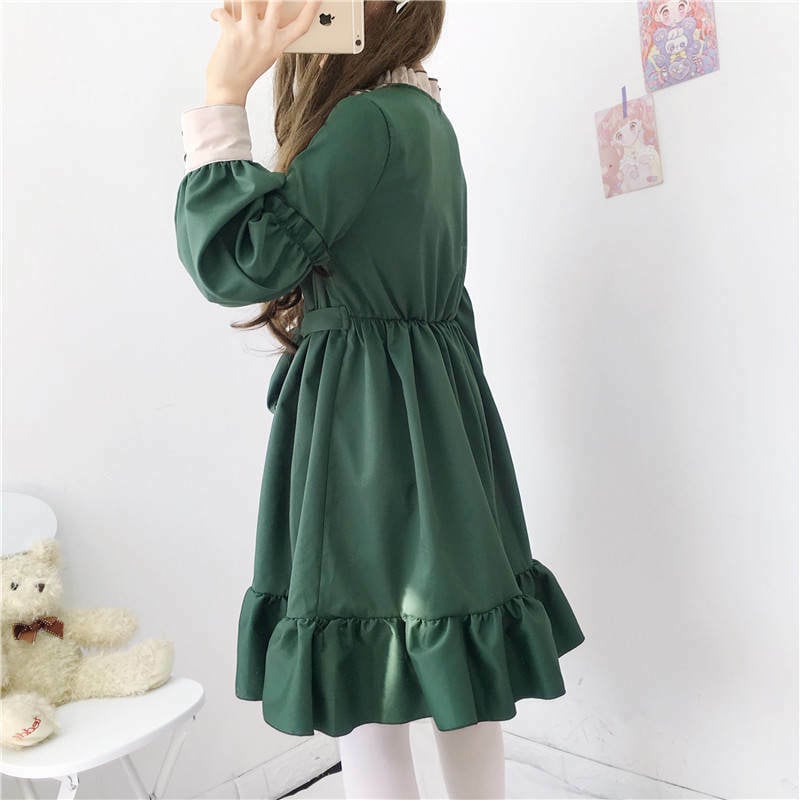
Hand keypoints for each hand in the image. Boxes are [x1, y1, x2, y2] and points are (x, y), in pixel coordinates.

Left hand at [205, 0, 322, 105]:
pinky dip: (217, 12)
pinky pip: (223, 11)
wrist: (228, 90)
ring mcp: (250, 36)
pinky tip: (216, 16)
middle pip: (277, 3)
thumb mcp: (265, 55)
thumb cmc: (244, 72)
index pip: (301, 26)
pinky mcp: (232, 34)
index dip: (311, 9)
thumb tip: (263, 10)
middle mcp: (267, 39)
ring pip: (249, 0)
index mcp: (278, 45)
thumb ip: (269, 35)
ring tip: (238, 2)